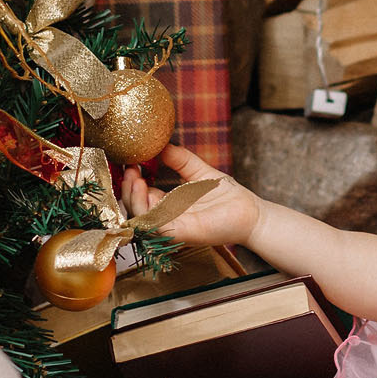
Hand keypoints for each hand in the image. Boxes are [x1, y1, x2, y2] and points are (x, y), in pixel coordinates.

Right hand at [119, 145, 262, 249]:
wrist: (250, 212)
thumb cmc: (227, 196)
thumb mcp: (199, 171)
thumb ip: (180, 159)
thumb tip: (162, 143)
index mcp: (169, 205)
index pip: (140, 196)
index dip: (132, 180)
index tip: (131, 162)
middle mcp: (167, 218)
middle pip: (134, 209)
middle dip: (126, 189)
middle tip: (129, 169)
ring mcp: (172, 227)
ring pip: (139, 219)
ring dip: (132, 199)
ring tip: (135, 179)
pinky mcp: (180, 233)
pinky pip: (154, 226)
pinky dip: (145, 210)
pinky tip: (146, 191)